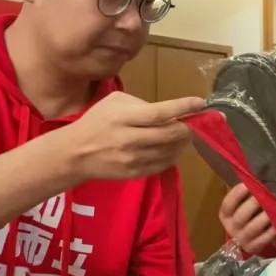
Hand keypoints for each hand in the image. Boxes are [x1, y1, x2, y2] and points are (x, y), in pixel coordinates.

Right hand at [58, 92, 204, 180]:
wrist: (75, 154)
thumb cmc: (96, 121)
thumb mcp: (114, 102)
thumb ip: (141, 103)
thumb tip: (168, 112)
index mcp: (123, 117)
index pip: (159, 113)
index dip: (182, 108)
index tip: (200, 103)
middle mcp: (129, 139)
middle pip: (169, 134)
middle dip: (187, 128)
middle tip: (194, 122)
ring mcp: (133, 159)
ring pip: (170, 151)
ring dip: (182, 142)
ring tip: (183, 134)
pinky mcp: (135, 173)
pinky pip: (163, 164)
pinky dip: (173, 154)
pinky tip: (172, 147)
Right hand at [218, 183, 275, 253]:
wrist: (249, 239)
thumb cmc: (248, 215)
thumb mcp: (241, 205)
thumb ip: (246, 194)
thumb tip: (256, 176)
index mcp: (225, 215)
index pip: (227, 204)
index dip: (236, 194)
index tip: (247, 184)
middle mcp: (231, 228)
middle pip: (240, 217)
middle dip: (252, 204)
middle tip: (264, 194)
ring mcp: (243, 240)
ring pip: (252, 228)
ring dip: (264, 217)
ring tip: (275, 207)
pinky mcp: (254, 248)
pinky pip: (264, 239)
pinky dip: (272, 230)